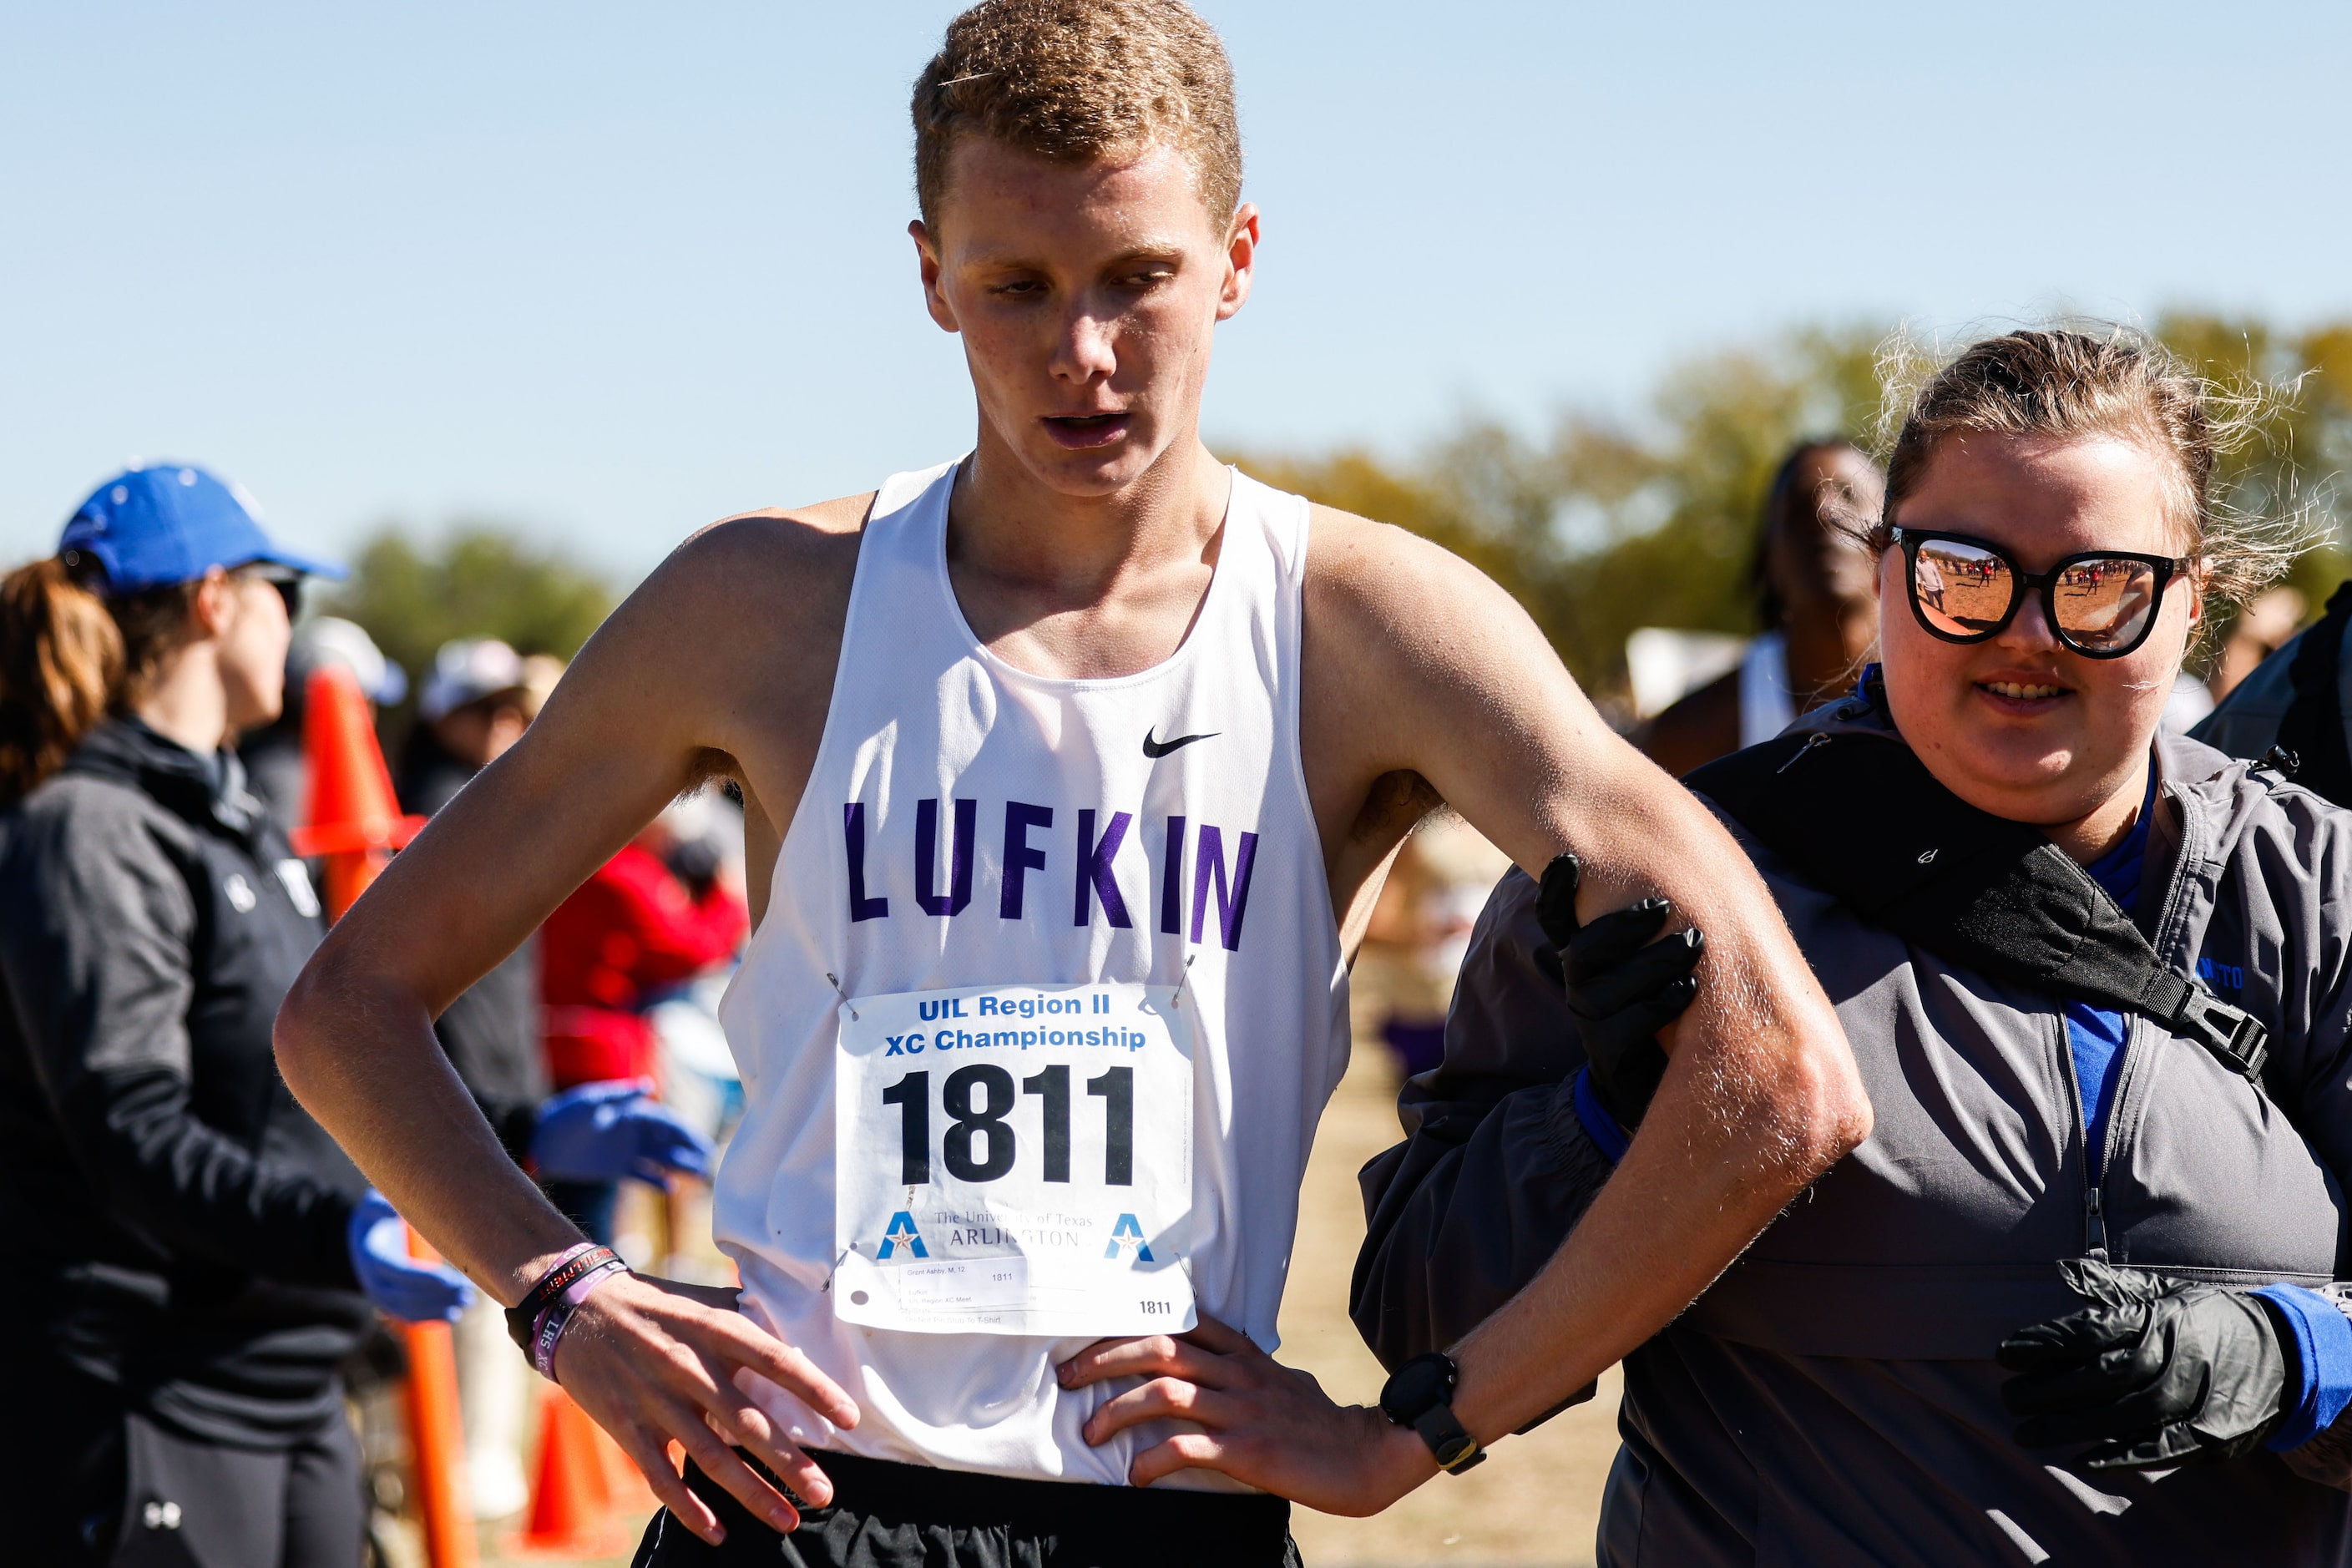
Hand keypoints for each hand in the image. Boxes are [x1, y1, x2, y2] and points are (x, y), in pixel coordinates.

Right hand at [345, 1190, 475, 1322]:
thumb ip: (381, 1205)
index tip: (453, 1280)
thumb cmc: (375, 1217)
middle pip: (408, 1296)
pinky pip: (409, 1315)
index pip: (401, 1273)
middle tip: (469, 1293)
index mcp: (373, 1259)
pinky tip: (453, 1315)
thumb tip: (394, 1210)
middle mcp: (374, 1283)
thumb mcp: (373, 1207)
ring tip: (467, 1303)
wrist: (362, 1239)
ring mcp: (381, 1296)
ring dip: (439, 1309)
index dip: (426, 1279)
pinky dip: (430, 1317)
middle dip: (439, 1296)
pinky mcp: (390, 1303)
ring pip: (410, 1310)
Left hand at [532, 1079, 714, 1184]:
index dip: (684, 1132)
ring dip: (681, 1166)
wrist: (543, 1141)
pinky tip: (670, 1188)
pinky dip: (656, 1181)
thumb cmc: (567, 1115)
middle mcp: (634, 1132)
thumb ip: (620, 1096)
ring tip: (702, 1176)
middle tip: (711, 1159)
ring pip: (661, 1159)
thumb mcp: (592, 1102)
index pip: (665, 1122)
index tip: (701, 1143)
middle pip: (668, 1141)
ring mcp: (627, 1151)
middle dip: (690, 1149)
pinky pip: (642, 1175)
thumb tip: (648, 1086)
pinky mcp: (617, 1169)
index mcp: (632, 1113)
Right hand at [553, 1271, 860, 1546]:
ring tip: (787, 1519)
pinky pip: (662, 1477)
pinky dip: (689, 1509)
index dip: (815, 1389)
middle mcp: (689, 1367)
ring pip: (710, 1457)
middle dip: (789, 1461)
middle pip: (747, 1422)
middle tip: (825, 1493)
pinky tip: (718, 1531)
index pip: (776, 1360)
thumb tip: (804, 1337)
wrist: (579, 1310)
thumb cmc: (660, 1308)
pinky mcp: (627, 1428)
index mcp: (715, 1331)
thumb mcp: (707, 1304)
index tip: (850, 1417)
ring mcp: (656, 1401)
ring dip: (751, 1493)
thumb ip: (750, 1323)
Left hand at [1056, 1314, 1435, 1514]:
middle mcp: (1239, 1373)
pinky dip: (1151, 1460)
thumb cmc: (1323, 1425)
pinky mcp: (1249, 1450)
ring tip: (1089, 1434)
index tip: (1088, 1336)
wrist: (1371, 1454)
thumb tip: (1215, 1370)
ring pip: (1164, 1391)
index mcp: (1244, 1354)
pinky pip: (1187, 1447)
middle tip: (1068, 1378)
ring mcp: (1243, 1409)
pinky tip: (1135, 1475)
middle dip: (1103, 1358)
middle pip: (1158, 1345)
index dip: (1127, 1324)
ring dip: (1117, 1410)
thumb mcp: (1282, 1381)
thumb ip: (1246, 1371)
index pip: (1178, 1320)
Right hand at [1533, 853, 1702, 1128]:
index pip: (1555, 922)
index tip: (1568, 859)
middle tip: (1663, 907)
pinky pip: (1627, 1027)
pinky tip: (1689, 989)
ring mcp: (1591, 1024)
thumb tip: (1692, 874)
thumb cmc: (1668, 1007)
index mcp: (1586, 961)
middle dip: (1621, 926)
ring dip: (1651, 963)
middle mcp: (1581, 988)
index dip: (1554, 892)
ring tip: (1693, 945)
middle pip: (1581, 952)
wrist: (1663, 1082)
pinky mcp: (1610, 1058)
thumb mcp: (1656, 965)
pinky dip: (1661, 1003)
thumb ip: (1658, 930)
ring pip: (1604, 990)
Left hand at [1999, 1259, 2287, 1468]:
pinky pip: (2165, 1446)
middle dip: (2049, 1389)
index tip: (2004, 1354)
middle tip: (2007, 1398)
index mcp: (2158, 1317)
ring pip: (2127, 1413)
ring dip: (2073, 1427)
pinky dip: (2125, 1455)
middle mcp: (2175, 1354)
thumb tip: (2065, 1270)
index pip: (2091, 1331)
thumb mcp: (2166, 1294)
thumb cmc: (2207, 1321)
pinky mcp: (2215, 1430)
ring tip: (2027, 1432)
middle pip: (2103, 1375)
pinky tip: (2085, 1459)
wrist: (2285, 1352)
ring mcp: (2198, 1394)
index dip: (2044, 1344)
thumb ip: (2113, 1289)